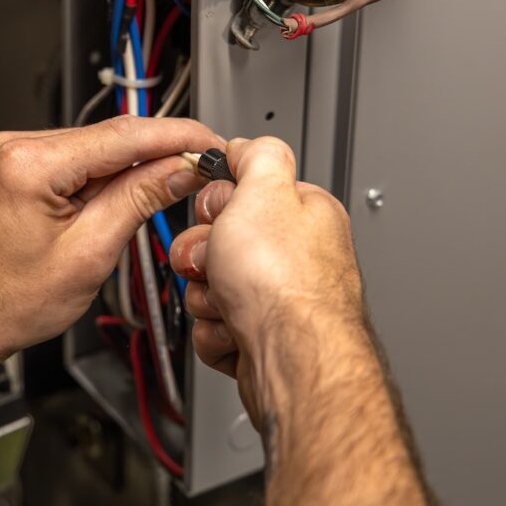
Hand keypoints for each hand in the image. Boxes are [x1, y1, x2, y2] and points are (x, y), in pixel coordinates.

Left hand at [0, 116, 222, 366]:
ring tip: (162, 194)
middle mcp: (13, 147)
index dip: (177, 138)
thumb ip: (137, 201)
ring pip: (92, 149)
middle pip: (109, 137)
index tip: (209, 144)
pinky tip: (117, 200)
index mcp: (29, 164)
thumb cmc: (0, 303)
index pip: (124, 135)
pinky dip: (100, 177)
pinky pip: (70, 161)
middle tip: (199, 171)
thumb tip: (177, 170)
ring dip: (130, 168)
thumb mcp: (87, 254)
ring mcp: (8, 154)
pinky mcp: (9, 167)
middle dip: (158, 153)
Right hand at [169, 137, 363, 428]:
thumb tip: (244, 144)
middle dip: (204, 256)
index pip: (241, 192)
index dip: (217, 203)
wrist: (291, 360)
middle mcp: (295, 257)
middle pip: (218, 242)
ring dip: (207, 296)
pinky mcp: (263, 338)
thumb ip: (257, 154)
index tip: (216, 213)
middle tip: (217, 262)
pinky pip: (216, 325)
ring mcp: (279, 300)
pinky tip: (237, 331)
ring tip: (231, 303)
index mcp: (301, 214)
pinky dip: (217, 331)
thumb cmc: (285, 284)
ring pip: (211, 286)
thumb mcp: (264, 191)